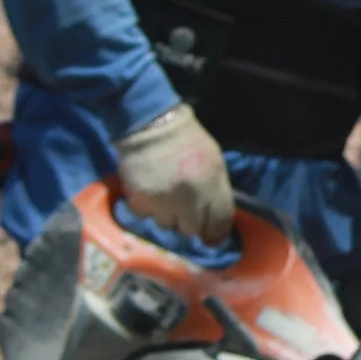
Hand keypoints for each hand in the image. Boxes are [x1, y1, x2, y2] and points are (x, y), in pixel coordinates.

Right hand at [115, 103, 233, 241]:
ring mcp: (163, 201)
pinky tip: (149, 192)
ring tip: (165, 198)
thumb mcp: (214, 161)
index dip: (217, 231)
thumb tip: (217, 220)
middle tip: (184, 210)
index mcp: (212, 185)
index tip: (212, 235)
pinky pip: (146, 216)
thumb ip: (217, 191)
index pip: (220, 222)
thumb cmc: (187, 140)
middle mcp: (189, 198)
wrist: (150, 124)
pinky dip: (147, 208)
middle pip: (192, 230)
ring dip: (167, 216)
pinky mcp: (140, 200)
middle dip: (190, 222)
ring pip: (167, 226)